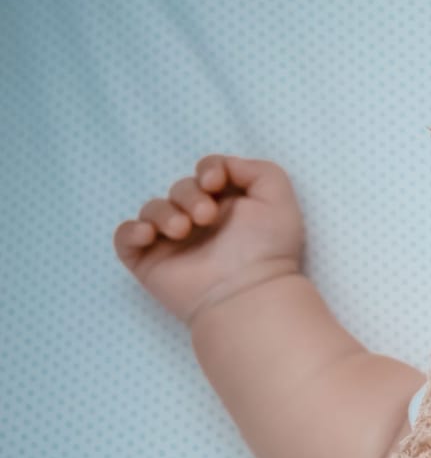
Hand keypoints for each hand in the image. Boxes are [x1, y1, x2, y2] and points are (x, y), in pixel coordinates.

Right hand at [113, 155, 306, 324]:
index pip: (207, 173)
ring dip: (163, 212)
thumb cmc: (268, 247)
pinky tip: (149, 235)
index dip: (208, 169)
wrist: (247, 291)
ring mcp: (174, 243)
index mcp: (229, 206)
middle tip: (205, 217)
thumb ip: (257, 169)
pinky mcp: (150, 262)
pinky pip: (125, 237)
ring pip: (152, 209)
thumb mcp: (278, 197)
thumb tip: (222, 166)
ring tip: (182, 230)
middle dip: (189, 195)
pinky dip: (131, 230)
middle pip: (180, 188)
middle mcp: (201, 223)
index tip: (215, 182)